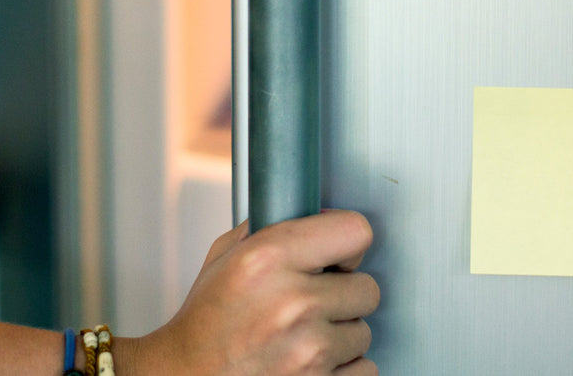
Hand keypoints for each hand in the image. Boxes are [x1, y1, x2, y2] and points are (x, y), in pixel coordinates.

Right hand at [119, 209, 379, 375]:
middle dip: (345, 293)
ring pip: (363, 332)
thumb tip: (311, 214)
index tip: (340, 252)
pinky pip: (364, 371)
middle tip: (317, 299)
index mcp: (268, 258)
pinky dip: (344, 369)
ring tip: (306, 334)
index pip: (354, 231)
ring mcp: (308, 351)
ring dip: (342, 334)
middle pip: (367, 288)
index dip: (348, 242)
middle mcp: (293, 303)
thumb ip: (269, 228)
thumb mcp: (225, 255)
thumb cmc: (205, 323)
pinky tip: (314, 361)